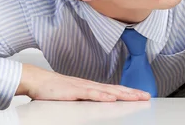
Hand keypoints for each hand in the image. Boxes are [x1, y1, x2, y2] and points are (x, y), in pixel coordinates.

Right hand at [16, 63, 149, 101]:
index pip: (115, 90)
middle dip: (132, 93)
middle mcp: (91, 85)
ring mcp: (84, 87)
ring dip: (123, 94)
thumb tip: (99, 103)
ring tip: (136, 97)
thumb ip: (86, 99)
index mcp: (92, 87)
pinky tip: (112, 98)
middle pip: (116, 89)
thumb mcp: (74, 96)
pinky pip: (91, 94)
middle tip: (147, 96)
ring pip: (108, 91)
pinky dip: (103, 96)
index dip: (129, 92)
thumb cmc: (54, 89)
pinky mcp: (75, 91)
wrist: (38, 80)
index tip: (141, 95)